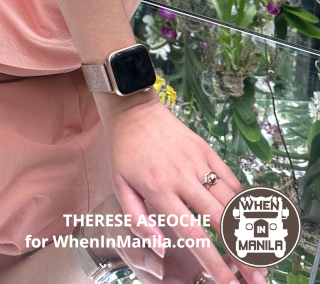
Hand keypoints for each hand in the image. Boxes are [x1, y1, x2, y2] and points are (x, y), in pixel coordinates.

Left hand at [100, 98, 266, 283]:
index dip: (212, 262)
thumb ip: (138, 221)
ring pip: (230, 200)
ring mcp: (197, 161)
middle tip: (256, 278)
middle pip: (219, 221)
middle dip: (240, 253)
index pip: (192, 234)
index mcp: (159, 190)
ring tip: (259, 254)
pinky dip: (241, 199)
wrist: (132, 110)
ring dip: (247, 229)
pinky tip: (246, 217)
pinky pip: (230, 178)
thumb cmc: (124, 152)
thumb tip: (162, 249)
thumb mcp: (119, 187)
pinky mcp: (206, 149)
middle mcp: (182, 177)